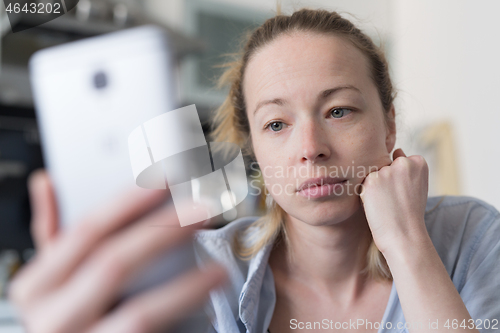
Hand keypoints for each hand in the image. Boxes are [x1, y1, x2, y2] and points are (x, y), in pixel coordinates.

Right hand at [8, 169, 227, 332]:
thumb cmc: (59, 318)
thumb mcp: (46, 281)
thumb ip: (51, 235)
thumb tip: (47, 183)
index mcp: (36, 287)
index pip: (85, 232)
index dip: (126, 204)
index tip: (164, 183)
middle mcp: (54, 317)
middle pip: (114, 264)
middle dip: (162, 234)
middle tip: (200, 213)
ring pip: (140, 312)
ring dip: (185, 287)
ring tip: (218, 268)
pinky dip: (181, 314)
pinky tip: (205, 302)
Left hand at [359, 148, 429, 255]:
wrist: (405, 236)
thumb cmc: (410, 213)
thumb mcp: (416, 185)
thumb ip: (407, 167)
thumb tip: (397, 150)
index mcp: (419, 161)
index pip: (399, 162)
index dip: (399, 181)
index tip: (406, 195)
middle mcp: (403, 162)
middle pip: (384, 167)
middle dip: (386, 182)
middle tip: (395, 201)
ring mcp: (387, 171)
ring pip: (373, 175)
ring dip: (375, 188)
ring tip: (387, 204)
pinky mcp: (371, 180)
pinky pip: (363, 184)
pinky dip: (366, 195)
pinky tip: (377, 205)